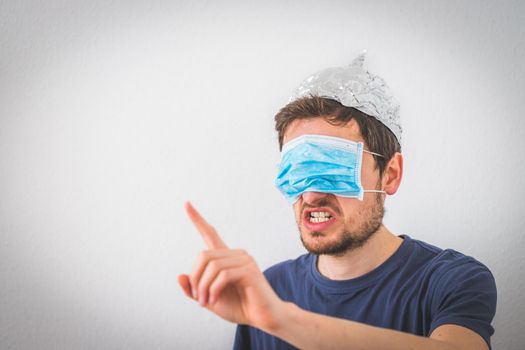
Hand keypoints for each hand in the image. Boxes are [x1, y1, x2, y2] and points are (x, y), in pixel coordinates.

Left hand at [178, 202, 283, 330]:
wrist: (262, 317)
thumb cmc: (239, 306)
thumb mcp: (210, 299)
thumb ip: (195, 290)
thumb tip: (180, 276)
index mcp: (225, 258)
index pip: (210, 233)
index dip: (197, 220)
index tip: (186, 204)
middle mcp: (235, 254)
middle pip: (203, 255)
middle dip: (196, 278)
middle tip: (198, 298)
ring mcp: (244, 260)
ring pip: (212, 266)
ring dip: (204, 287)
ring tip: (206, 301)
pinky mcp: (249, 270)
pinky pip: (223, 275)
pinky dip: (214, 289)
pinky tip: (214, 299)